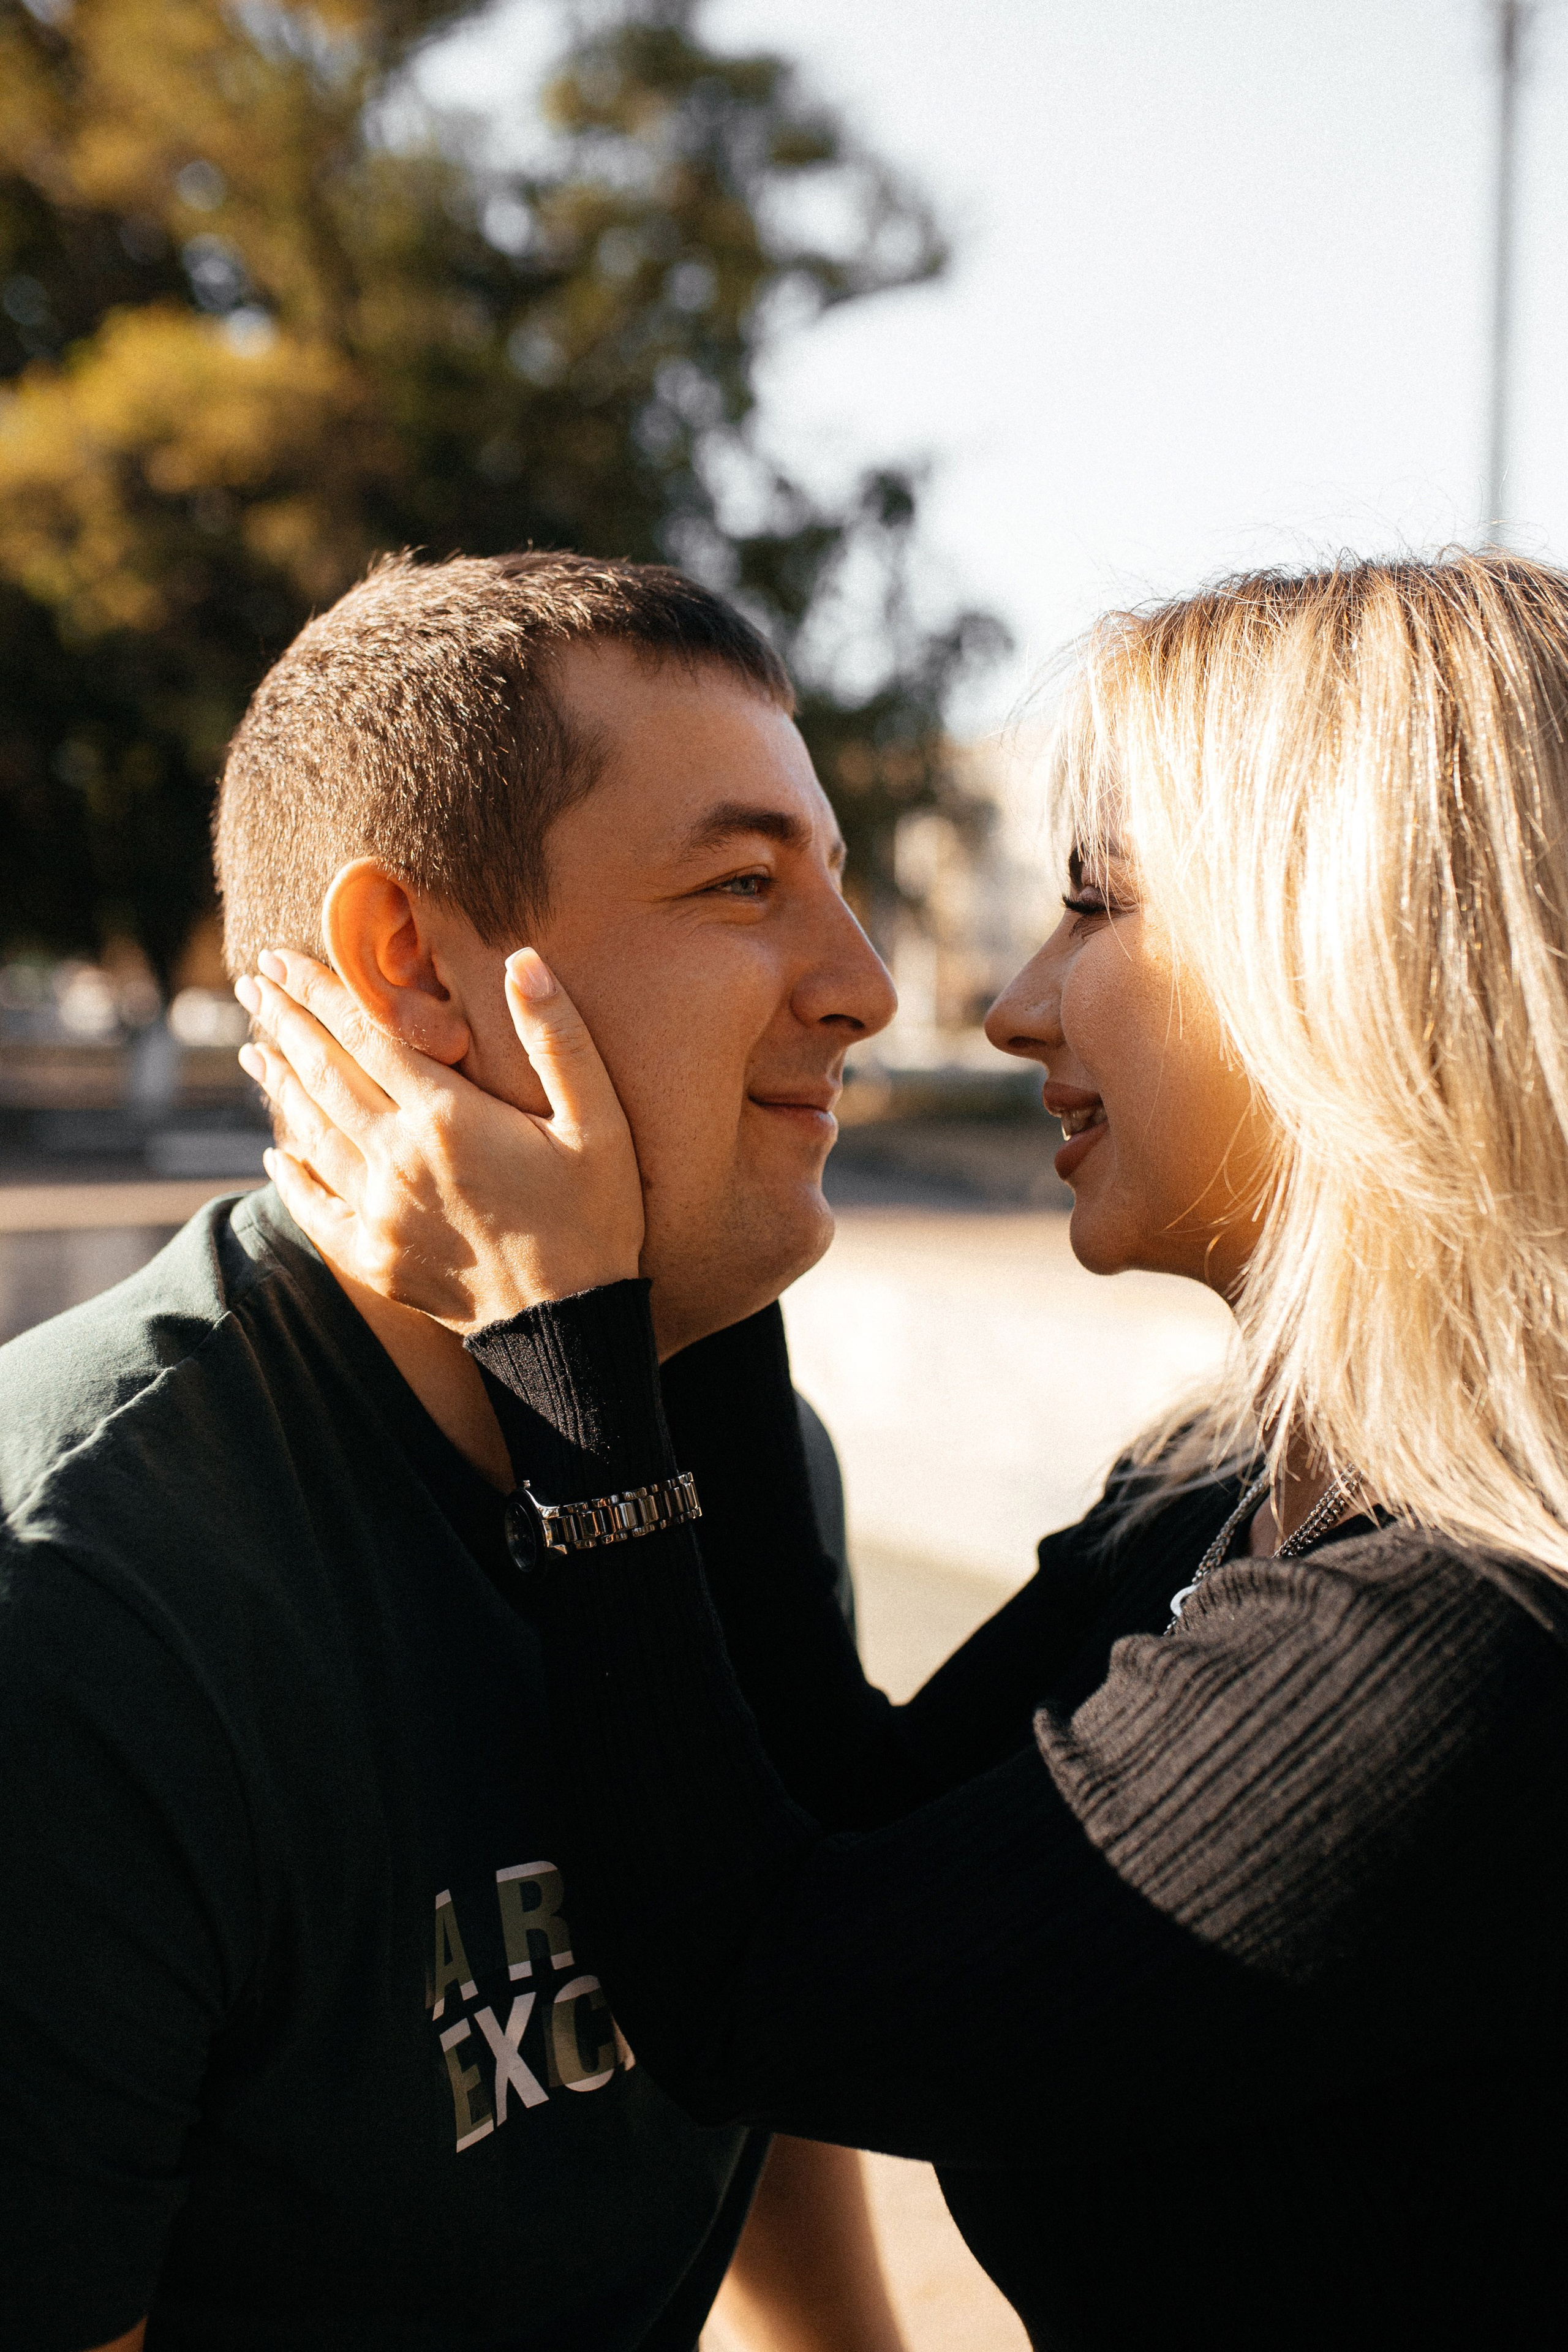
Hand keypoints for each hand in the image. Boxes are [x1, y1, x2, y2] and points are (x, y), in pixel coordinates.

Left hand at [234, 946, 644, 1333]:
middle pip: (324, 1075)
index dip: (318, 991)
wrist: (571, 1327)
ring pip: (311, 1134)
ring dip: (280, 1086)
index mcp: (447, 1116)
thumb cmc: (595, 1216)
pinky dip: (289, 1175)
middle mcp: (398, 1159)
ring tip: (254, 1049)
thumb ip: (558, 1038)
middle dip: (285, 1023)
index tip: (280, 959)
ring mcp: (379, 1212)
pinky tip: (276, 1152)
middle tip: (251, 984)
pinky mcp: (374, 1257)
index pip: (363, 1035)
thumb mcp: (599, 1121)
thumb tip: (523, 960)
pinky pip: (314, 1207)